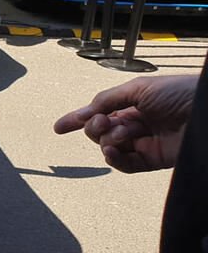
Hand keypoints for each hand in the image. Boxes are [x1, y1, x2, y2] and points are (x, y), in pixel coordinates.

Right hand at [54, 75, 197, 172]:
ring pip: (109, 147)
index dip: (78, 119)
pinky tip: (113, 151)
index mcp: (134, 104)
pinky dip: (114, 159)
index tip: (59, 127)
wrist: (206, 113)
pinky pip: (124, 164)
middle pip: (100, 131)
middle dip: (94, 127)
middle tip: (102, 122)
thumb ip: (108, 99)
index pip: (100, 113)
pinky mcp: (152, 160)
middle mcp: (137, 123)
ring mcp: (144, 142)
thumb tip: (85, 112)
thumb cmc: (182, 93)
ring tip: (121, 134)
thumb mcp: (139, 88)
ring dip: (107, 140)